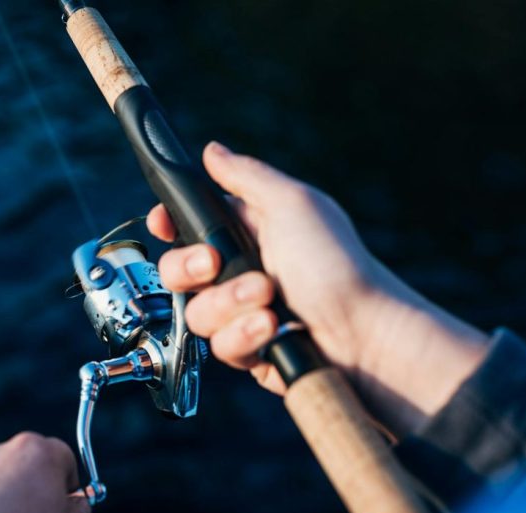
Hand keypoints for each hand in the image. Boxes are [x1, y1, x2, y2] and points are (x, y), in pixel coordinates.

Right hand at [148, 141, 488, 435]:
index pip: (189, 224)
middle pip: (177, 270)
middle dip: (191, 268)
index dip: (169, 223)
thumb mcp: (292, 204)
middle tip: (217, 264)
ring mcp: (242, 313)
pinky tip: (274, 329)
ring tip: (269, 301)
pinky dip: (246, 337)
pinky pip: (221, 347)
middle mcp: (239, 272)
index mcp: (246, 231)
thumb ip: (246, 175)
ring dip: (230, 305)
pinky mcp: (249, 349)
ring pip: (197, 313)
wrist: (362, 334)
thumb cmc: (337, 264)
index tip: (162, 222)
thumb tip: (211, 150)